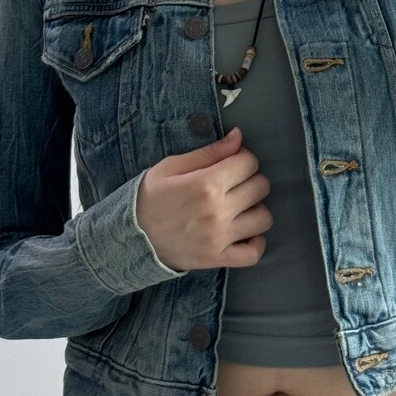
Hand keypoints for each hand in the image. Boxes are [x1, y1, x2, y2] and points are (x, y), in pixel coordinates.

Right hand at [136, 126, 273, 271]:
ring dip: (256, 209)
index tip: (232, 164)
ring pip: (264, 218)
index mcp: (206, 184)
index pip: (249, 163)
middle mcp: (218, 211)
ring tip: (240, 208)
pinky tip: (245, 232)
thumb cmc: (151, 198)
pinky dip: (256, 242)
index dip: (243, 158)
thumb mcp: (172, 167)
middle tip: (235, 184)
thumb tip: (238, 136)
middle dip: (251, 180)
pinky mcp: (218, 258)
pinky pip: (254, 253)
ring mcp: (220, 238)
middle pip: (260, 187)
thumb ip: (209, 152)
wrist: (131, 237)